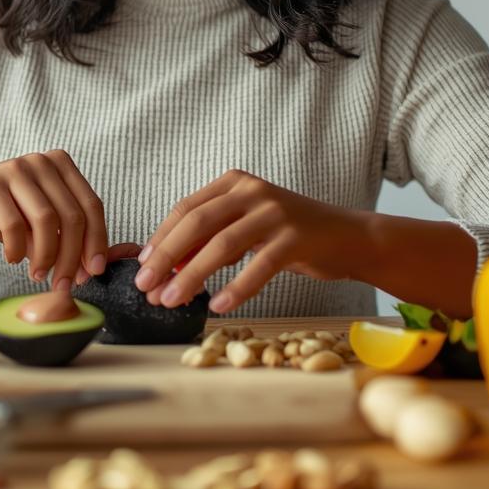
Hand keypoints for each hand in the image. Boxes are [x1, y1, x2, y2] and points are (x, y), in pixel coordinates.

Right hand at [0, 150, 107, 289]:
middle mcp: (41, 162)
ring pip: (46, 221)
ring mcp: (15, 169)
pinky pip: (14, 224)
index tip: (94, 271)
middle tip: (63, 283)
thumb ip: (66, 236)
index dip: (97, 242)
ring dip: (46, 256)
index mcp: (61, 164)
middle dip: (72, 257)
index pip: (91, 206)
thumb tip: (92, 268)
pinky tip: (13, 258)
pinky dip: (17, 249)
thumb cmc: (3, 212)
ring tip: (38, 275)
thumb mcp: (40, 222)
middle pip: (72, 216)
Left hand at [130, 169, 370, 313]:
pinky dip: (236, 288)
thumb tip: (166, 270)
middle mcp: (252, 190)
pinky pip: (258, 266)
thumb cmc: (289, 236)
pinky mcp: (296, 237)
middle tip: (146, 285)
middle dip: (166, 256)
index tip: (141, 266)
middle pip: (197, 222)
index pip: (186, 209)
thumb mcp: (245, 230)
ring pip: (222, 244)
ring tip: (172, 301)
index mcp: (234, 182)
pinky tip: (217, 306)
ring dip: (192, 275)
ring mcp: (275, 212)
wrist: (347, 237)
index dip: (160, 239)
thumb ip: (209, 242)